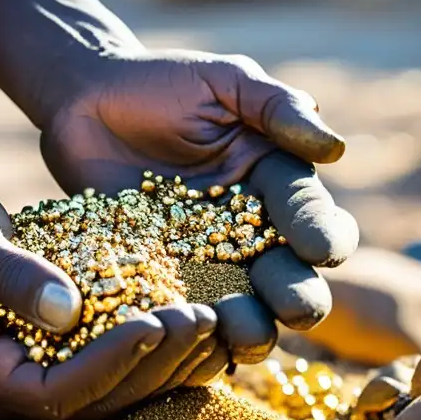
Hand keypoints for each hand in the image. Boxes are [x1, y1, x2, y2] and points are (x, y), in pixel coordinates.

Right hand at [0, 177, 223, 419]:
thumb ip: (14, 274)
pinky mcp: (41, 366)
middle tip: (204, 321)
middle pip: (90, 402)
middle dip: (152, 364)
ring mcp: (20, 386)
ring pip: (104, 396)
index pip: (56, 390)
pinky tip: (190, 331)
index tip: (159, 322)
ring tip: (212, 326)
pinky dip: (147, 355)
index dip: (113, 362)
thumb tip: (68, 310)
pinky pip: (101, 373)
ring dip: (161, 366)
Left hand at [39, 49, 358, 380]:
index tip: (321, 249)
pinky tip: (189, 339)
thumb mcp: (225, 81)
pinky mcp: (153, 275)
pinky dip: (187, 328)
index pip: (311, 213)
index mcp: (273, 180)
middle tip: (298, 307)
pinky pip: (176, 309)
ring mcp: (199, 257)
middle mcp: (245, 227)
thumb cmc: (160, 80)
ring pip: (240, 304)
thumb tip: (336, 148)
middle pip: (286, 272)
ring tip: (246, 333)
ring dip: (252, 324)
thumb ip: (276, 107)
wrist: (84, 97)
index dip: (322, 233)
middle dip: (299, 293)